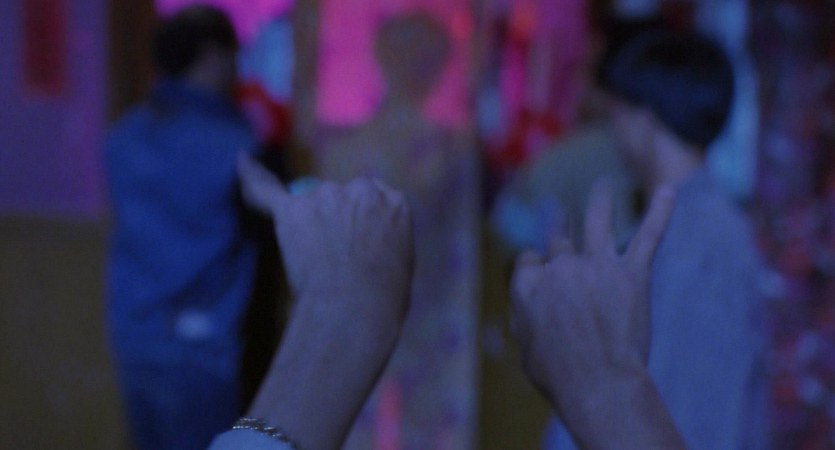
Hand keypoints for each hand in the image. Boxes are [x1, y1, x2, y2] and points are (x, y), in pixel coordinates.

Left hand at [238, 154, 413, 449]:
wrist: (354, 306)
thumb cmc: (384, 297)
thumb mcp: (402, 260)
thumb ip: (385, 238)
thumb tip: (370, 243)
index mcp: (394, 202)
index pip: (374, 199)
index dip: (363, 219)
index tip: (359, 238)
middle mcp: (361, 189)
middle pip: (343, 195)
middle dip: (338, 218)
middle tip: (336, 255)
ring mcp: (325, 196)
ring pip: (312, 202)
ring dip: (311, 222)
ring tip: (315, 260)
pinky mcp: (293, 209)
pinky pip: (267, 189)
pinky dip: (252, 177)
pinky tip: (241, 160)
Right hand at [510, 180, 683, 448]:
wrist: (599, 383)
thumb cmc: (558, 375)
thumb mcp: (525, 345)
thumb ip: (525, 314)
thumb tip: (529, 301)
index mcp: (528, 284)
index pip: (530, 261)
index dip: (536, 269)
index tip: (543, 278)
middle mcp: (559, 267)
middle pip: (560, 243)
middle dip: (562, 239)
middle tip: (564, 226)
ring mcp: (596, 266)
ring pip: (597, 222)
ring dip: (599, 200)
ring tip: (602, 184)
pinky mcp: (631, 273)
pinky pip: (647, 236)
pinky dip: (660, 212)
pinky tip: (669, 190)